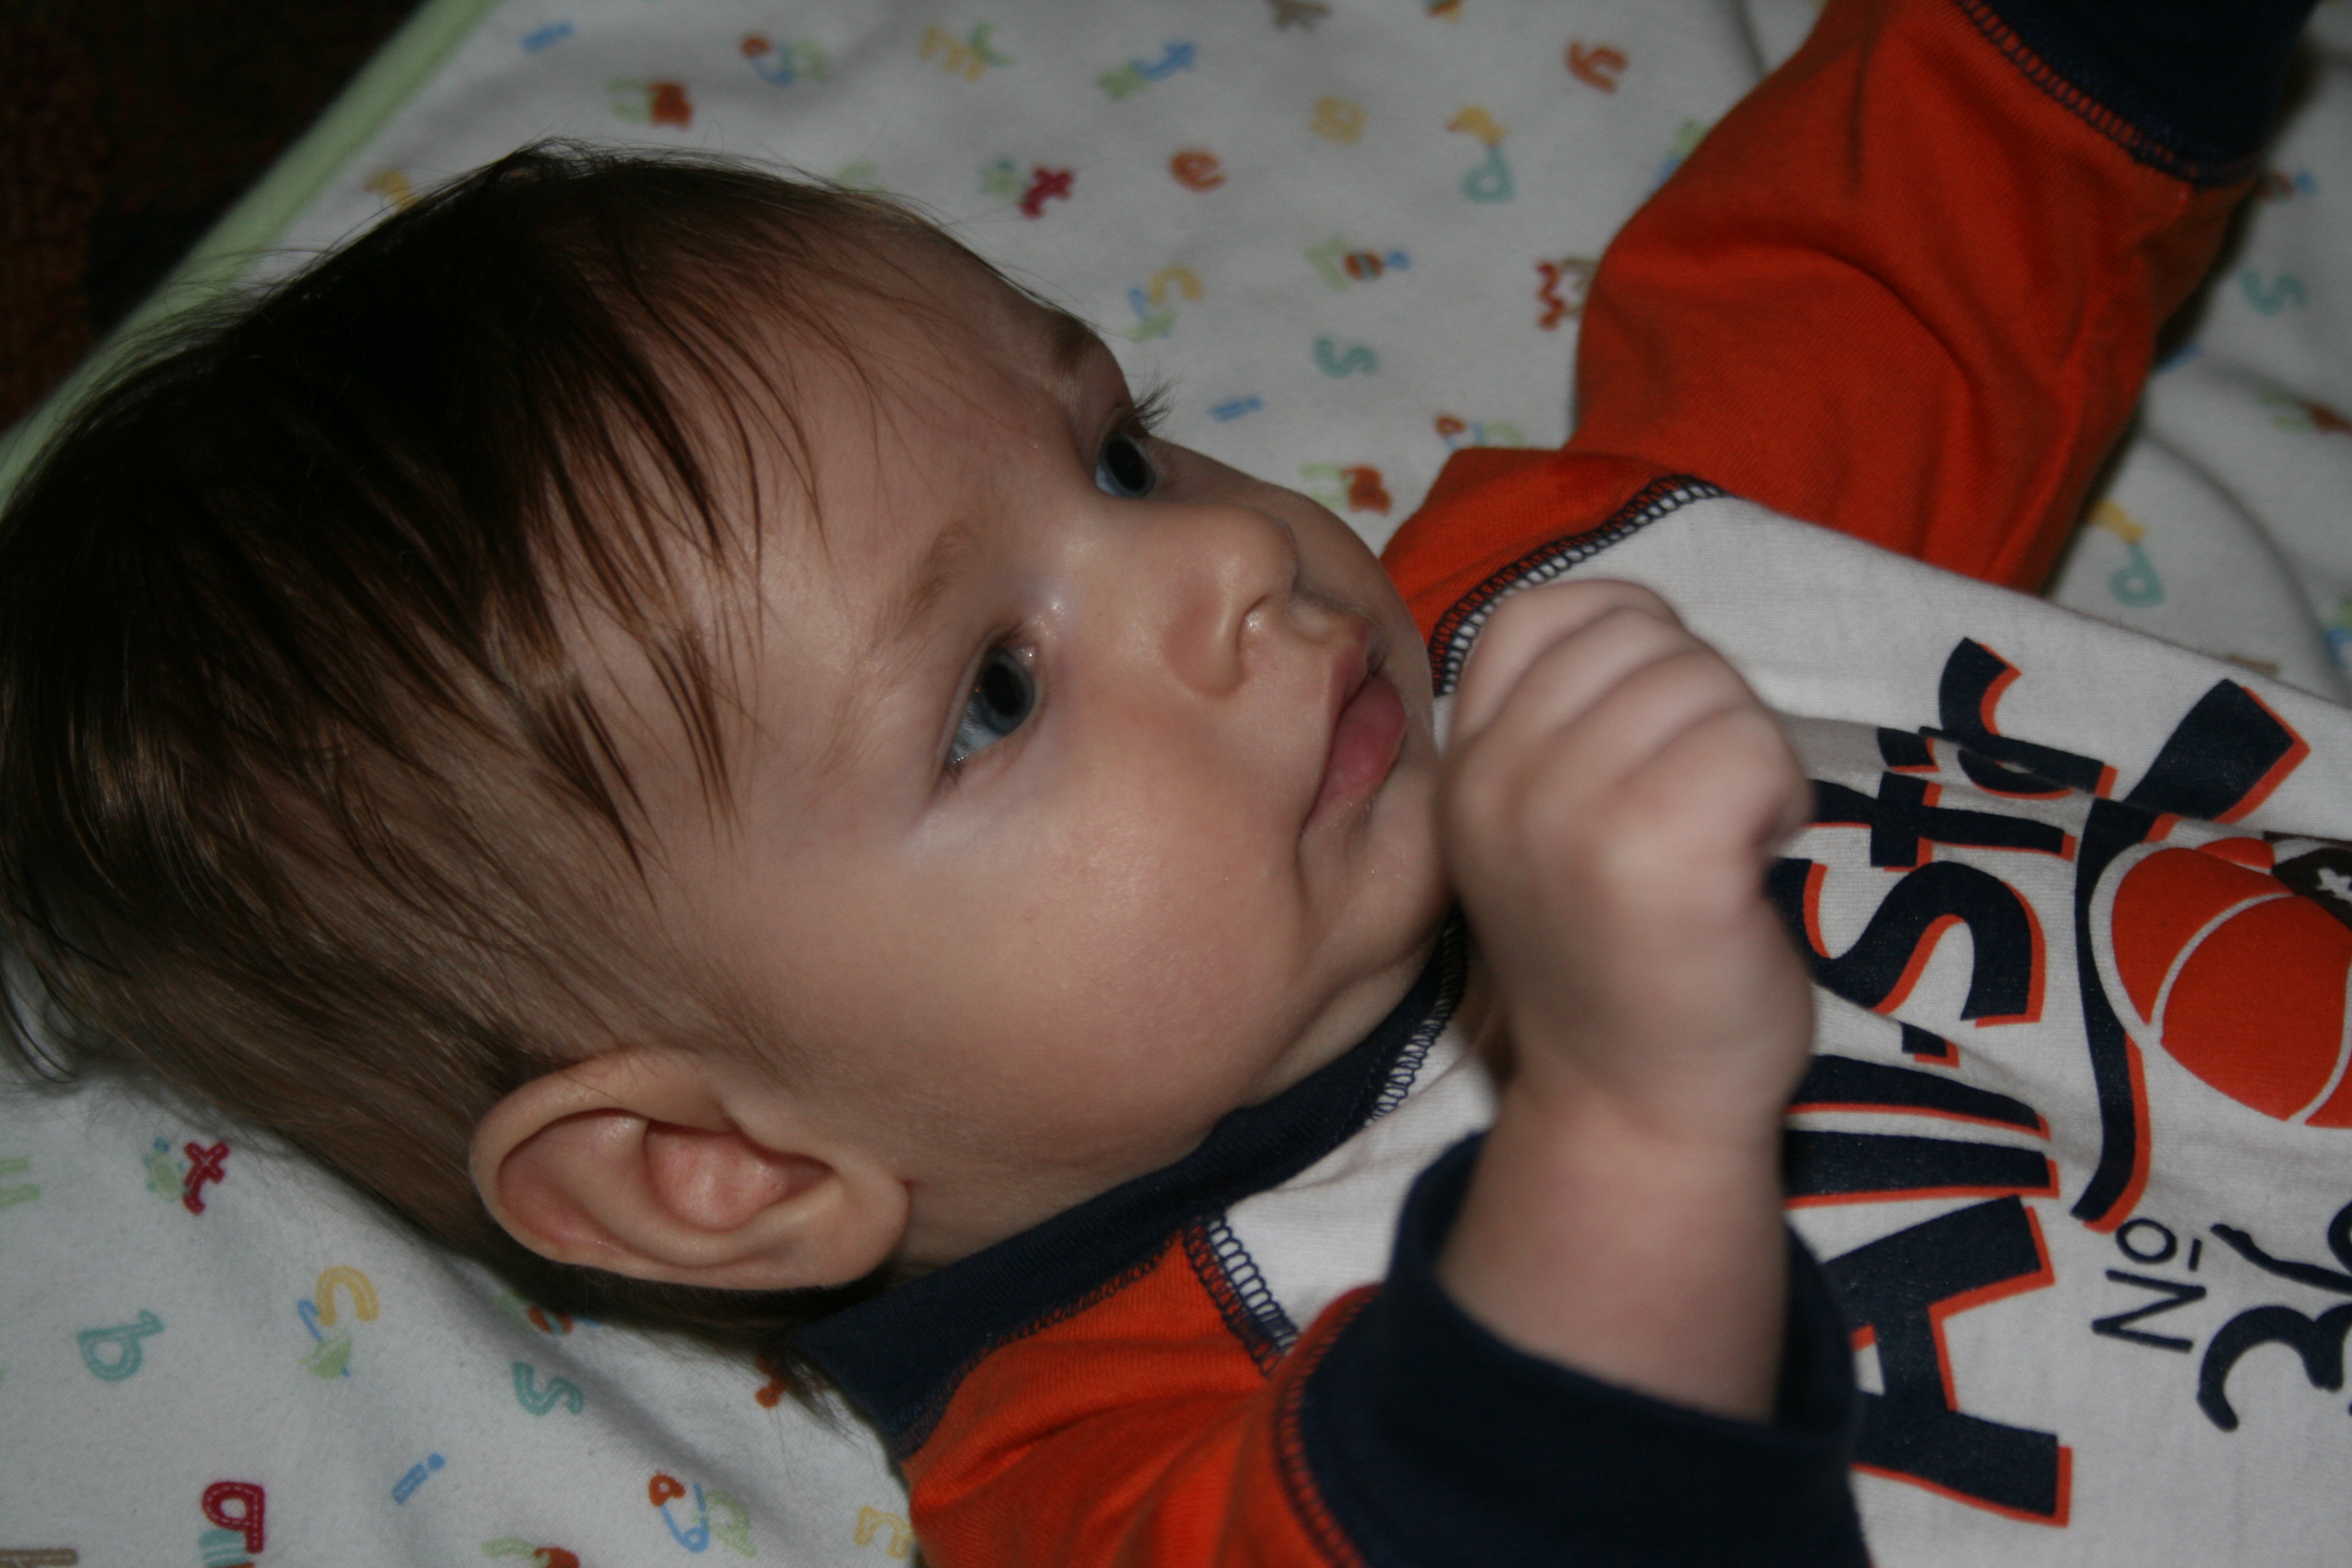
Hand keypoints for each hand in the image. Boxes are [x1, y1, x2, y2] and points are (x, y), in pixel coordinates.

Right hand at [1441, 579, 1812, 1145]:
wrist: (1634, 1109)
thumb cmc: (1619, 960)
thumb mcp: (1539, 824)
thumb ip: (1562, 721)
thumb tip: (1653, 633)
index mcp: (1466, 767)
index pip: (1551, 613)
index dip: (1637, 651)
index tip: (1653, 748)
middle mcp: (1497, 781)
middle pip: (1644, 638)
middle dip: (1705, 705)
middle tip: (1699, 809)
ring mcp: (1567, 815)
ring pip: (1707, 684)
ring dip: (1749, 753)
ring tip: (1722, 840)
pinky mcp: (1655, 854)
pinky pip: (1753, 745)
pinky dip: (1782, 795)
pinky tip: (1754, 858)